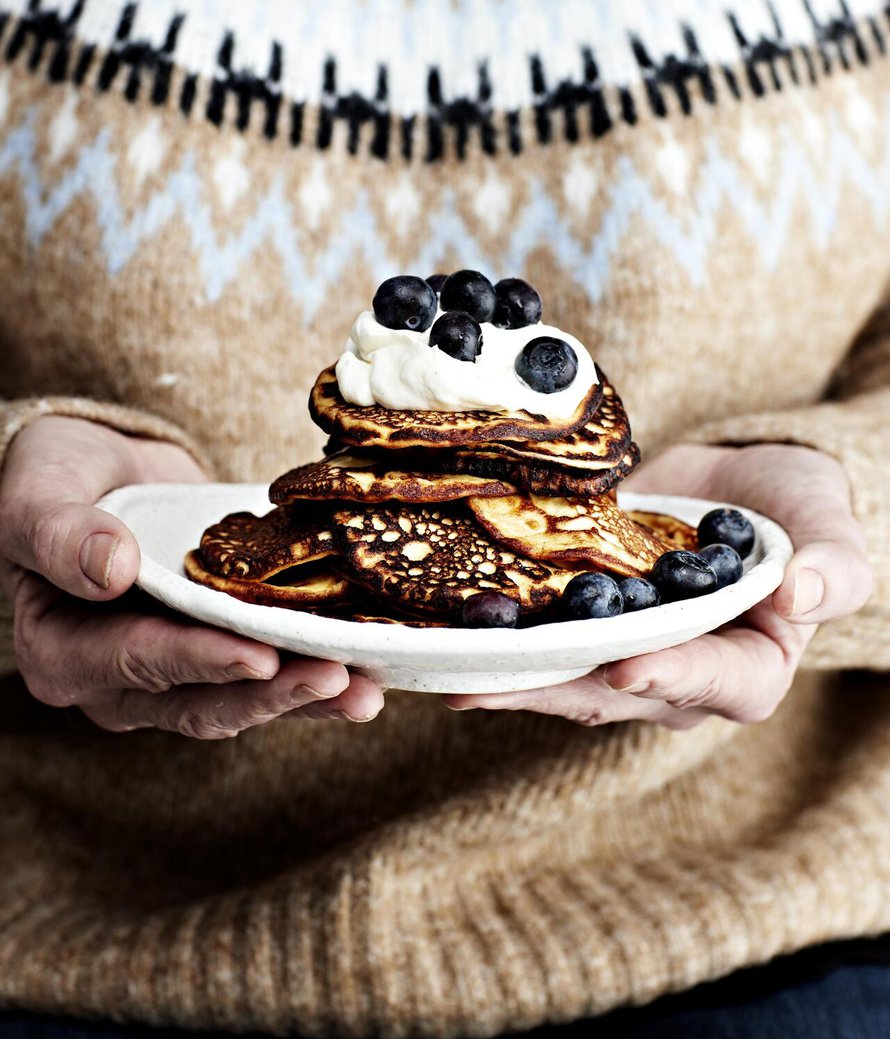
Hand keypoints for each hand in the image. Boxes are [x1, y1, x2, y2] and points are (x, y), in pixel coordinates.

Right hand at [0, 416, 383, 736]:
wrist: (108, 468)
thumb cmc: (61, 478)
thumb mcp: (38, 490)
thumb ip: (57, 532)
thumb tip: (109, 569)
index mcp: (64, 652)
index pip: (137, 663)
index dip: (198, 662)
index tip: (255, 656)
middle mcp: (121, 682)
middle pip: (201, 702)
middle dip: (271, 692)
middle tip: (334, 678)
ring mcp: (177, 674)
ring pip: (244, 701)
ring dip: (305, 698)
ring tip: (364, 691)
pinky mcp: (220, 655)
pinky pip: (269, 676)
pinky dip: (314, 677)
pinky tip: (367, 675)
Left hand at [441, 444, 871, 727]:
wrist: (738, 483)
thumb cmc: (795, 511)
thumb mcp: (828, 530)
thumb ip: (833, 567)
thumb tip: (802, 595)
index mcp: (748, 668)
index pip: (716, 683)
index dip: (672, 677)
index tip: (625, 668)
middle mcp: (676, 675)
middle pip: (614, 693)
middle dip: (551, 689)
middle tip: (487, 684)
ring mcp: (623, 652)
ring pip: (566, 675)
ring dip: (510, 674)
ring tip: (452, 668)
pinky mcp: (585, 624)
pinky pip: (545, 636)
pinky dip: (504, 636)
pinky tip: (456, 630)